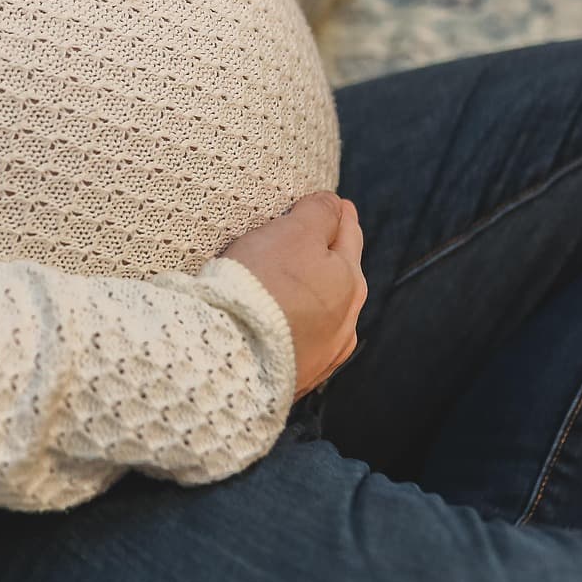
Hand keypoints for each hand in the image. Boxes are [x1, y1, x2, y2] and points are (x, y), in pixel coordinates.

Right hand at [224, 193, 366, 398]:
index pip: (348, 235)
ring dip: (317, 295)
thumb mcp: (294, 232)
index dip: (339, 215)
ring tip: (302, 283)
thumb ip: (320, 212)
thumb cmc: (263, 284)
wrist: (231, 352)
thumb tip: (334, 204)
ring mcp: (324, 354)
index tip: (338, 204)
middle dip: (334, 255)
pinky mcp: (299, 376)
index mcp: (350, 281)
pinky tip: (290, 325)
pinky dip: (299, 326)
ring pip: (326, 313)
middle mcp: (346, 321)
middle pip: (342, 276)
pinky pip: (304, 342)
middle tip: (323, 237)